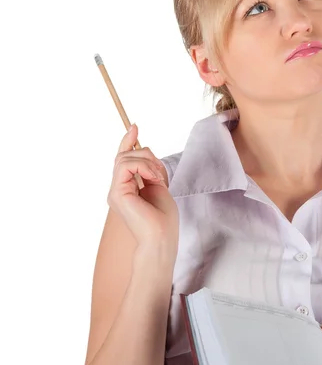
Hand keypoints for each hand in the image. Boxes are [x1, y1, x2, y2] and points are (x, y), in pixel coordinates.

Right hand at [107, 123, 178, 256]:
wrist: (161, 238)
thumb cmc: (163, 218)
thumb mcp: (158, 185)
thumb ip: (149, 170)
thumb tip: (144, 150)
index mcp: (126, 188)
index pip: (123, 159)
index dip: (127, 141)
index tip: (134, 126)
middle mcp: (117, 189)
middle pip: (125, 155)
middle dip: (147, 155)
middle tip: (160, 172)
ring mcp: (115, 191)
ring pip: (125, 158)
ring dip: (148, 163)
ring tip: (158, 179)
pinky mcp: (117, 193)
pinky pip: (126, 166)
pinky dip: (143, 167)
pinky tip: (153, 179)